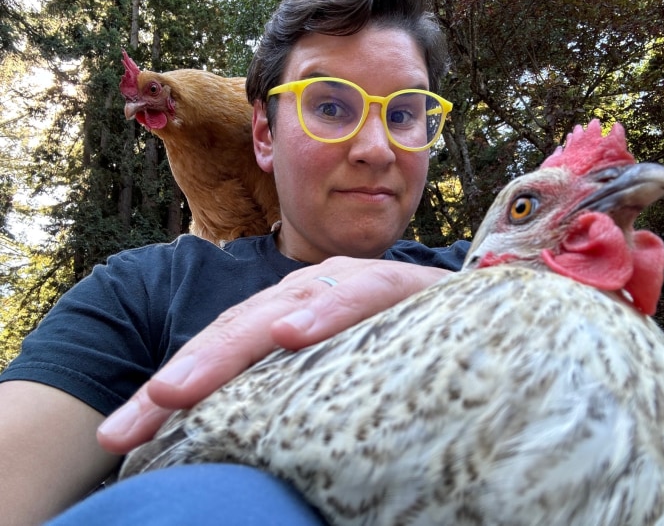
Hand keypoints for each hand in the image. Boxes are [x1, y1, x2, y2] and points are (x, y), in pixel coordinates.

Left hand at [97, 256, 450, 453]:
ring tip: (176, 389)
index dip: (174, 388)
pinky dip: (323, 312)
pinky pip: (358, 294)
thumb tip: (242, 451)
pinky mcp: (393, 282)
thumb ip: (293, 394)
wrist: (471, 307)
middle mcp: (306, 295)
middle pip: (233, 331)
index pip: (221, 350)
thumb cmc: (401, 346)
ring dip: (227, 349)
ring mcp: (345, 283)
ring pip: (279, 310)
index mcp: (287, 316)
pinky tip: (293, 332)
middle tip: (130, 424)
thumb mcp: (338, 372)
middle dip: (178, 375)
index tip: (122, 440)